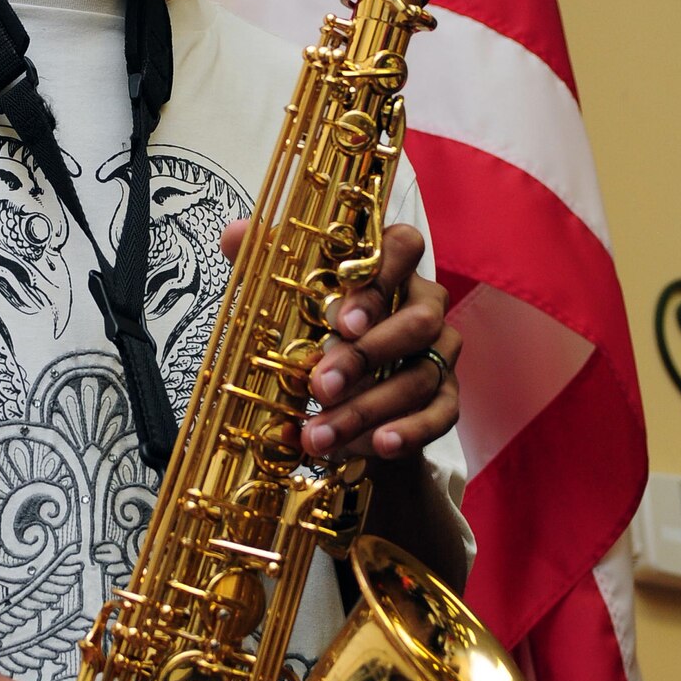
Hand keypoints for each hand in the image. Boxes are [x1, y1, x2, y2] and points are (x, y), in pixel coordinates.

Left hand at [219, 220, 460, 461]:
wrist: (345, 397)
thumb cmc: (319, 331)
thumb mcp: (289, 297)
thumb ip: (267, 261)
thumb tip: (233, 234)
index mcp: (392, 269)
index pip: (404, 248)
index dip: (377, 278)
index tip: (337, 319)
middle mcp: (425, 305)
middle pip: (414, 322)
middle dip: (365, 356)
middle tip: (318, 386)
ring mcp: (441, 351)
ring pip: (419, 375)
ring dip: (369, 408)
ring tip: (321, 434)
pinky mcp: (447, 396)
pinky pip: (441, 414)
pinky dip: (410, 432)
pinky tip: (378, 446)